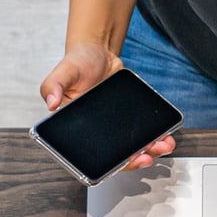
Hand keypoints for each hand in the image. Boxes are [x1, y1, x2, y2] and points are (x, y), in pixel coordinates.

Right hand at [39, 43, 175, 168]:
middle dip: (135, 160)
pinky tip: (166, 136)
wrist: (99, 52)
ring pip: (133, 148)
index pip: (93, 156)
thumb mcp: (64, 71)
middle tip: (147, 156)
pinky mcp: (130, 121)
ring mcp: (115, 129)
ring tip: (163, 145)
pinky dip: (156, 137)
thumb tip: (51, 103)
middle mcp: (97, 134)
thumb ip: (53, 85)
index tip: (126, 161)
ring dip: (150, 151)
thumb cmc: (78, 63)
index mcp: (77, 130)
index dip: (110, 164)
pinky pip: (143, 134)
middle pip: (116, 157)